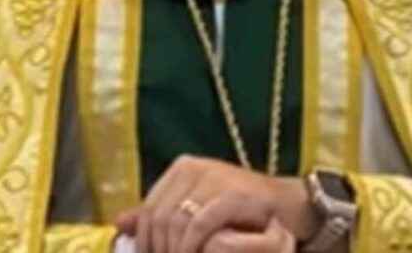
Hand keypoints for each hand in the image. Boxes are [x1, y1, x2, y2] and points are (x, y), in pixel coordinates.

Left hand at [115, 155, 317, 252]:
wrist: (290, 207)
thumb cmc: (243, 214)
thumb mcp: (198, 212)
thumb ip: (162, 217)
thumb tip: (121, 223)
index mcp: (182, 169)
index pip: (148, 209)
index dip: (145, 243)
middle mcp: (194, 167)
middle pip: (159, 217)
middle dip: (158, 251)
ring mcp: (214, 177)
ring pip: (175, 223)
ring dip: (174, 252)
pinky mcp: (231, 192)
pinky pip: (199, 225)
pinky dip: (193, 248)